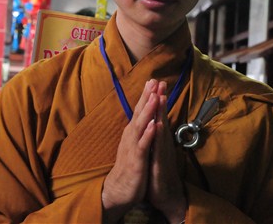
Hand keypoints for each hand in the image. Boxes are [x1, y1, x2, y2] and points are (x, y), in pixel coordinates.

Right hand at [102, 79, 160, 222]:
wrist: (118, 191)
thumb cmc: (129, 167)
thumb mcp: (134, 145)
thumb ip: (139, 130)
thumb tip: (143, 116)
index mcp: (133, 133)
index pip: (140, 110)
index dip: (146, 96)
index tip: (153, 80)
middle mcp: (131, 136)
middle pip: (140, 113)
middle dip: (147, 97)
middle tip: (154, 81)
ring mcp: (133, 148)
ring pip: (141, 126)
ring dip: (148, 111)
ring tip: (155, 97)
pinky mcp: (136, 161)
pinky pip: (143, 146)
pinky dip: (148, 134)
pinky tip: (154, 124)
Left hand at [147, 80, 186, 222]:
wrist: (166, 196)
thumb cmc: (159, 173)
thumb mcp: (156, 152)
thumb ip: (156, 137)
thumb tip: (155, 122)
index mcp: (159, 139)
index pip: (157, 116)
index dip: (155, 100)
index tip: (153, 83)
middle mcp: (162, 143)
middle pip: (161, 118)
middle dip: (160, 100)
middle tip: (160, 81)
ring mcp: (162, 152)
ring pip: (161, 129)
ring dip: (161, 113)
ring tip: (160, 96)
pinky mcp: (160, 163)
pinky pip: (158, 147)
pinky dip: (157, 136)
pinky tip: (157, 124)